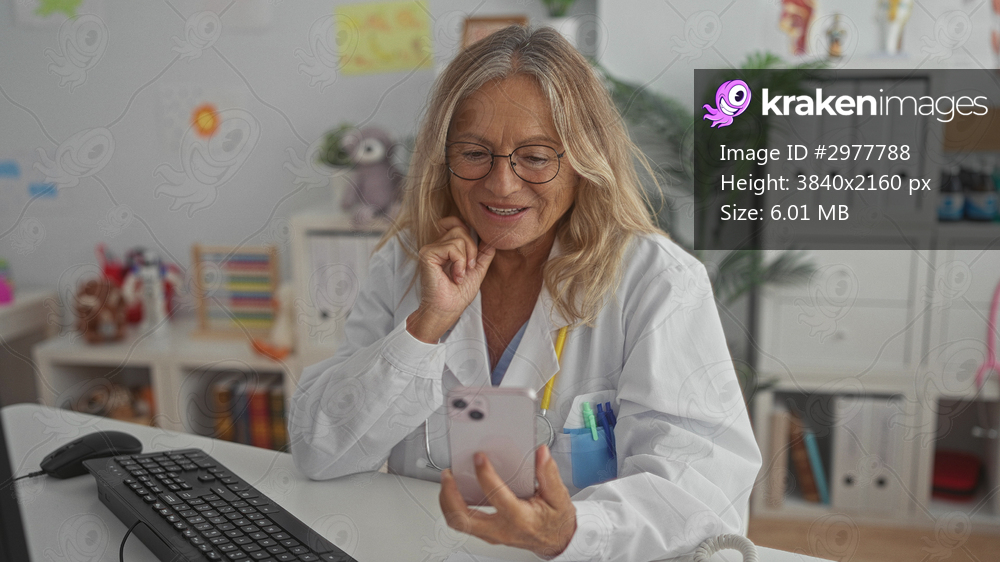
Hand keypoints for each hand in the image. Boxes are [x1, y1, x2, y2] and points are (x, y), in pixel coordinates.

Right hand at [407, 216, 494, 342]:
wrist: (447, 311)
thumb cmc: (458, 295)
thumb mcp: (477, 270)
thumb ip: (484, 253)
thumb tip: (493, 238)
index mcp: (446, 247)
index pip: (456, 223)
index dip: (468, 231)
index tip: (474, 255)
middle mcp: (436, 245)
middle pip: (461, 228)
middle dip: (472, 248)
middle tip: (469, 268)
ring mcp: (430, 249)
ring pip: (459, 236)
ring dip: (466, 258)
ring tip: (460, 275)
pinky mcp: (427, 254)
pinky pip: (452, 247)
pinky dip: (460, 263)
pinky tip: (455, 276)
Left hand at [439, 445, 576, 557]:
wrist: (557, 540)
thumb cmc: (556, 521)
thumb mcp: (559, 497)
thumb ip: (549, 474)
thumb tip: (541, 454)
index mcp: (520, 518)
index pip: (497, 497)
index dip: (485, 475)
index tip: (479, 458)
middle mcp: (502, 529)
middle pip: (464, 518)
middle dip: (450, 495)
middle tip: (449, 474)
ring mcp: (492, 534)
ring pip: (459, 523)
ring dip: (447, 501)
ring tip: (447, 480)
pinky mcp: (487, 533)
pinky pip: (463, 523)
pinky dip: (453, 506)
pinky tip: (454, 491)